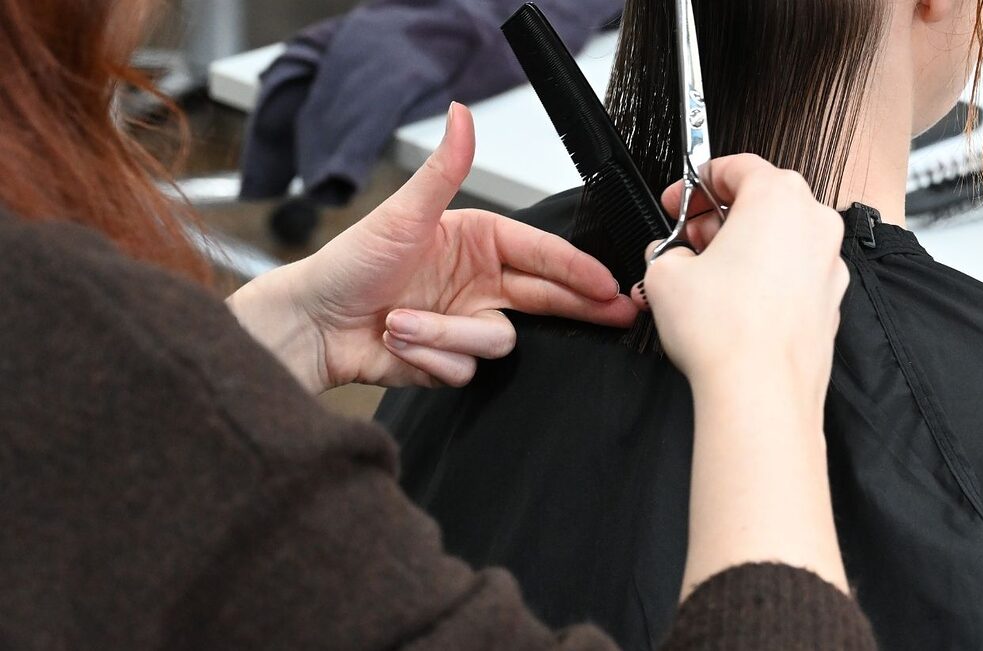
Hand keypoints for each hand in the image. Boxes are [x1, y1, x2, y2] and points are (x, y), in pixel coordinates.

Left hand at [228, 104, 636, 391]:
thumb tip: (462, 115)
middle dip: (580, 306)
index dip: (578, 269)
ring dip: (446, 335)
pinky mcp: (450, 361)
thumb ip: (444, 168)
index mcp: (477, 243)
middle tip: (616, 313)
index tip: (607, 283)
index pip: (542, 255)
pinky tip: (398, 344)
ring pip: (497, 340)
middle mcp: (478, 283)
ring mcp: (465, 324)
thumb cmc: (348, 264)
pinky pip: (466, 369)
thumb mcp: (404, 213)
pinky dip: (430, 358)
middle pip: (547, 298)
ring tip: (400, 322)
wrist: (310, 326)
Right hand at [633, 155, 854, 597]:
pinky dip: (766, 279)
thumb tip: (670, 257)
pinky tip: (734, 305)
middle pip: (763, 201)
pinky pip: (793, 275)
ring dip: (743, 248)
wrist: (761, 391)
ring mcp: (829, 265)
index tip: (677, 202)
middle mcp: (814, 224)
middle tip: (686, 240)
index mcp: (779, 197)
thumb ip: (665, 250)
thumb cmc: (726, 330)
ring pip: (781, 239)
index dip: (696, 183)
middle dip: (720, 217)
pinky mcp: (831, 302)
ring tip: (705, 277)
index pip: (736, 166)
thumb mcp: (665, 273)